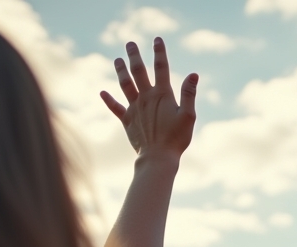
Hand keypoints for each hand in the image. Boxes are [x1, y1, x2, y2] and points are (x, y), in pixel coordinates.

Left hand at [101, 37, 196, 160]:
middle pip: (138, 71)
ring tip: (117, 59)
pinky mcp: (127, 120)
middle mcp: (146, 97)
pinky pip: (116, 107)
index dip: (159, 52)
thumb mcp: (188, 116)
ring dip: (121, 71)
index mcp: (162, 95)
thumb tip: (193, 74)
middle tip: (130, 43)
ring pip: (125, 84)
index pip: (161, 68)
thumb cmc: (177, 138)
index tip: (157, 39)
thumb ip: (189, 94)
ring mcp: (135, 108)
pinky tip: (102, 92)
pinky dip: (109, 99)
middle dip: (134, 56)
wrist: (158, 157)